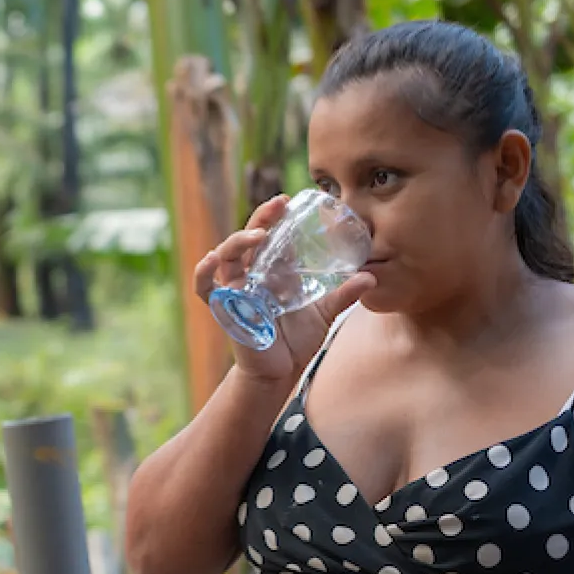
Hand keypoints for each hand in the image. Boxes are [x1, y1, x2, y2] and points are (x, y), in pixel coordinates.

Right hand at [192, 196, 376, 387]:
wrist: (279, 372)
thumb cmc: (297, 342)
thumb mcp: (325, 314)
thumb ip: (344, 295)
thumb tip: (371, 277)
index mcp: (275, 270)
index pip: (273, 234)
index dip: (277, 215)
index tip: (289, 201)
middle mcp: (253, 274)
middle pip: (250, 236)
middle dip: (261, 217)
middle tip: (278, 205)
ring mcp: (236, 288)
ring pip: (227, 255)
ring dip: (239, 241)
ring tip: (258, 234)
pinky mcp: (224, 307)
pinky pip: (204, 287)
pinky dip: (202, 273)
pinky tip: (210, 259)